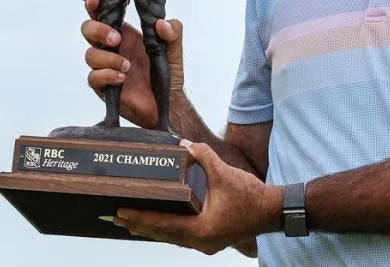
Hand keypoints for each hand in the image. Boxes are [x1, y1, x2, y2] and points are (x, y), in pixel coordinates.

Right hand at [82, 0, 184, 128]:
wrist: (167, 102)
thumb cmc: (167, 74)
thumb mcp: (174, 49)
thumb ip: (173, 31)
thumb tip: (160, 23)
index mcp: (125, 34)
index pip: (103, 14)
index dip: (95, 5)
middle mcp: (111, 48)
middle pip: (87, 30)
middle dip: (98, 31)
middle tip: (117, 39)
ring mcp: (105, 66)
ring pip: (90, 55)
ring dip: (108, 58)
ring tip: (128, 66)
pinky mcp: (103, 86)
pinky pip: (93, 77)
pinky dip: (107, 75)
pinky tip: (122, 78)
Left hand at [113, 140, 279, 254]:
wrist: (273, 211)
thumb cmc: (252, 196)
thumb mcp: (225, 173)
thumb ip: (203, 157)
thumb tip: (185, 145)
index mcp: (201, 230)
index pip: (163, 224)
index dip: (141, 218)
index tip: (121, 213)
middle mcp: (201, 242)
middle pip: (163, 235)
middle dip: (140, 225)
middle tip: (117, 218)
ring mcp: (206, 244)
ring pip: (172, 238)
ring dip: (153, 229)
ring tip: (132, 222)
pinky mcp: (211, 240)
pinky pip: (182, 237)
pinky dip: (168, 230)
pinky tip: (161, 224)